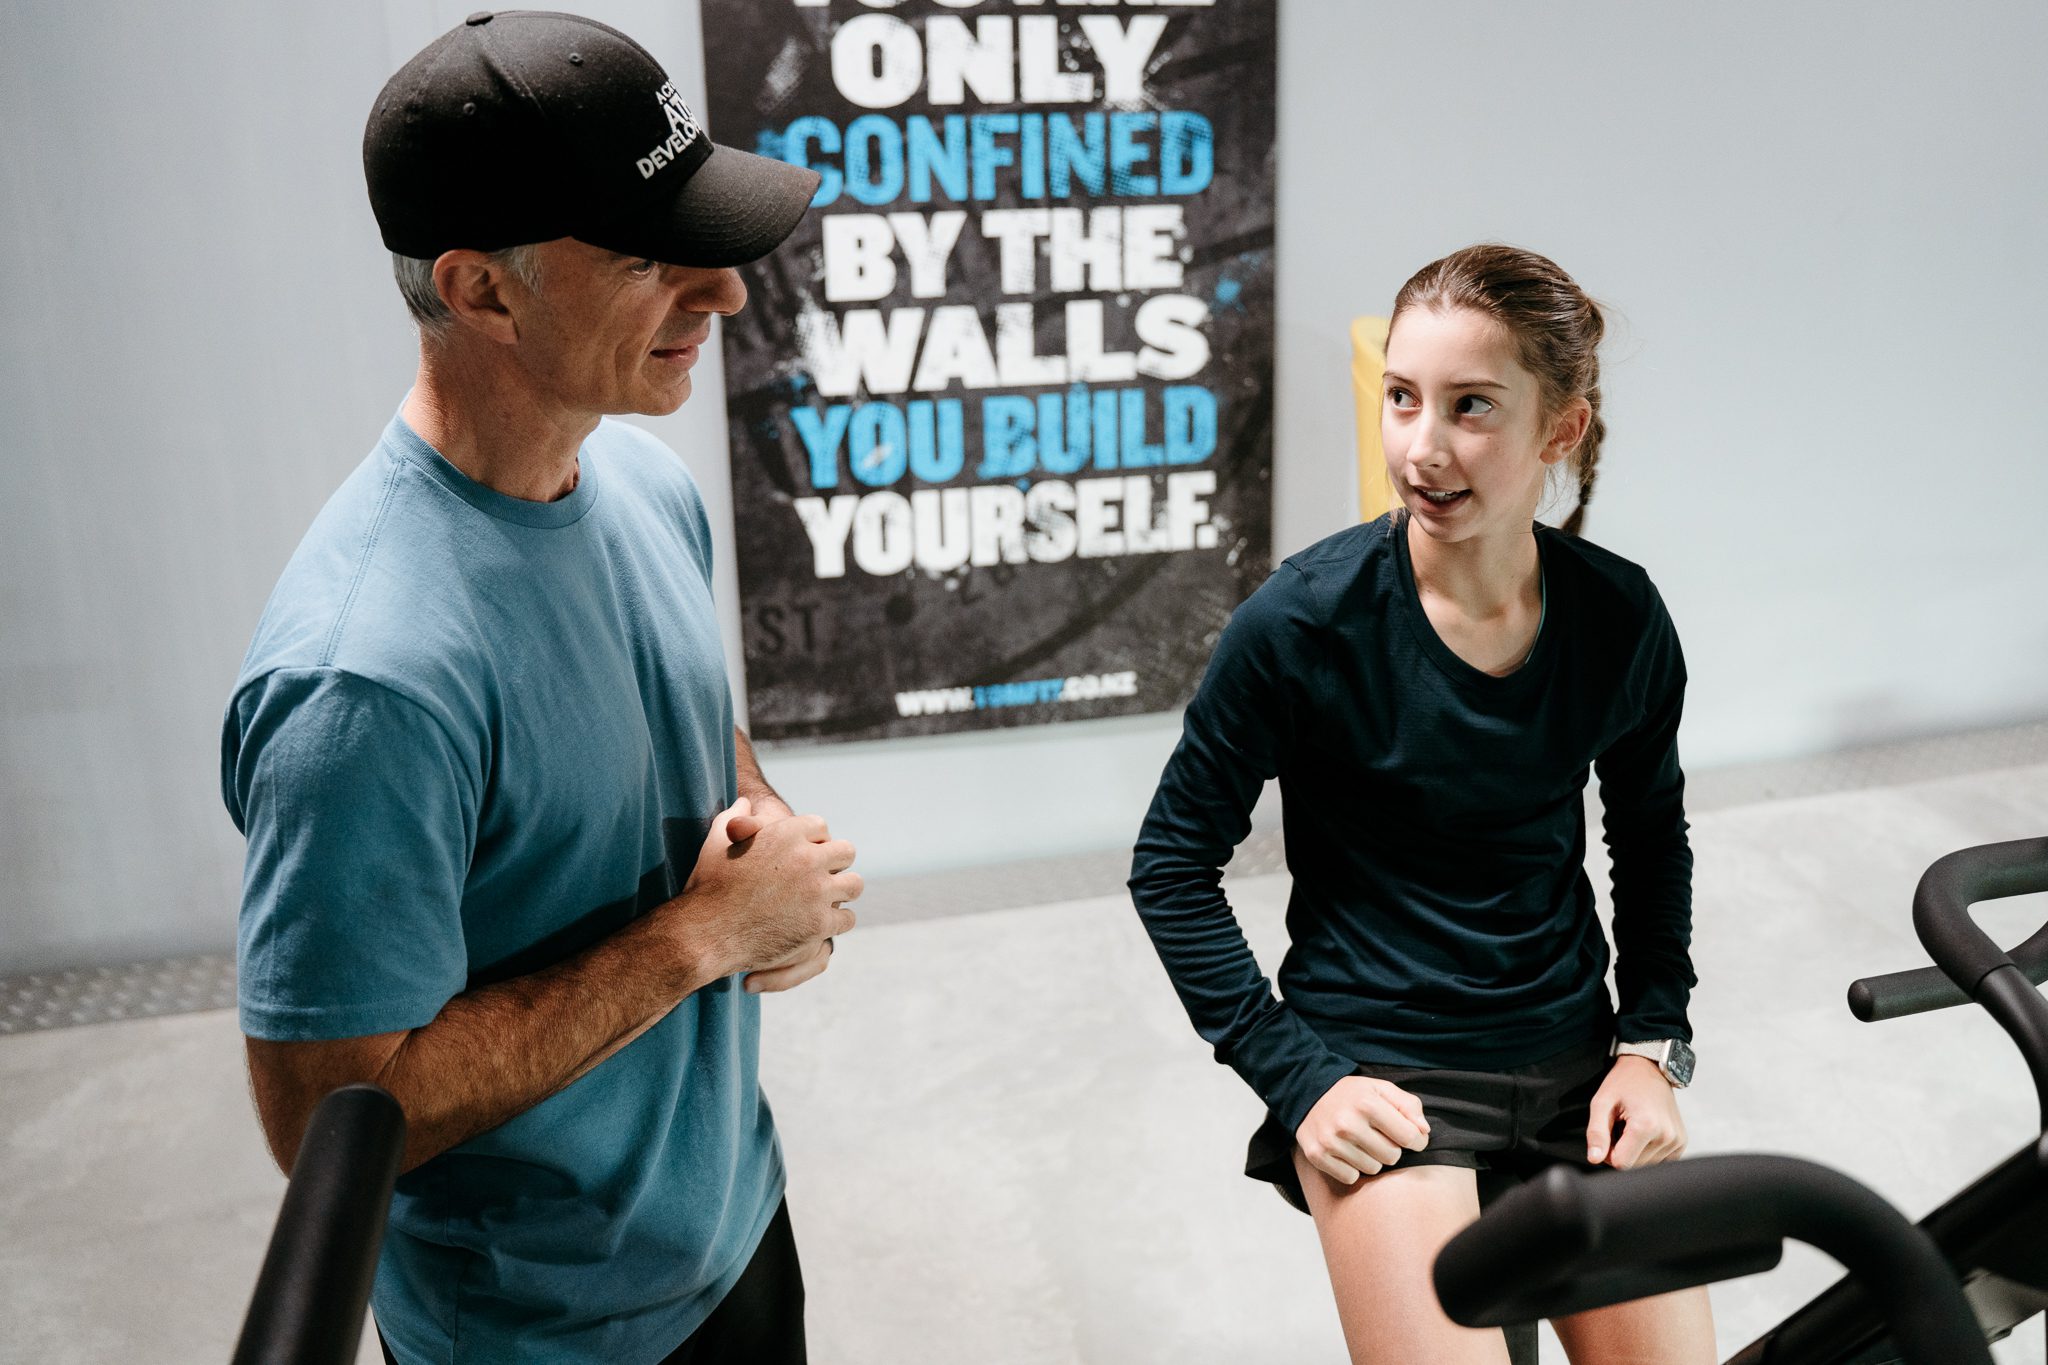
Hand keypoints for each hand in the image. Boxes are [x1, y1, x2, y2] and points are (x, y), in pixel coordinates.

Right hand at [660, 798, 859, 982]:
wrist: (706, 932)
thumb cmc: (708, 887)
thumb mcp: (717, 842)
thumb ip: (735, 819)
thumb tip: (745, 803)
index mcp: (786, 833)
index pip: (820, 827)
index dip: (816, 841)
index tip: (812, 852)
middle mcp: (807, 858)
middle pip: (846, 852)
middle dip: (837, 863)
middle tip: (826, 877)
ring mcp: (817, 892)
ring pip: (853, 884)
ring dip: (843, 891)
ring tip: (832, 899)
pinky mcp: (819, 924)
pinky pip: (846, 918)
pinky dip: (837, 922)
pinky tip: (824, 924)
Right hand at [1294, 1076, 1430, 1184]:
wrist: (1306, 1092)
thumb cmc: (1351, 1094)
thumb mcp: (1381, 1089)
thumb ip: (1409, 1106)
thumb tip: (1424, 1132)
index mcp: (1367, 1103)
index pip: (1409, 1137)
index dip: (1417, 1140)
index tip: (1411, 1137)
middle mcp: (1348, 1123)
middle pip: (1392, 1157)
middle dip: (1391, 1148)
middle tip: (1379, 1136)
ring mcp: (1330, 1141)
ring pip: (1372, 1169)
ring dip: (1371, 1158)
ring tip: (1360, 1142)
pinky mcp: (1317, 1155)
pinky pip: (1350, 1177)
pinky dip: (1352, 1168)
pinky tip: (1346, 1151)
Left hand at [1586, 1056, 1685, 1167]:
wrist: (1649, 1068)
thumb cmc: (1623, 1083)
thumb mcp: (1601, 1103)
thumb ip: (1596, 1132)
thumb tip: (1594, 1159)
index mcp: (1646, 1126)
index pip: (1621, 1164)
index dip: (1608, 1153)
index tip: (1608, 1133)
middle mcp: (1666, 1136)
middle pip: (1634, 1166)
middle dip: (1621, 1151)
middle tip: (1620, 1126)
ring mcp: (1677, 1141)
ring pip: (1646, 1165)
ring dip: (1634, 1151)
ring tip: (1633, 1126)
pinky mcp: (1681, 1143)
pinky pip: (1658, 1161)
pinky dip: (1647, 1151)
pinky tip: (1645, 1132)